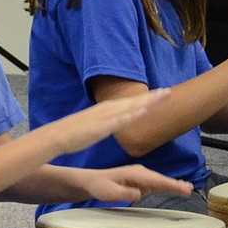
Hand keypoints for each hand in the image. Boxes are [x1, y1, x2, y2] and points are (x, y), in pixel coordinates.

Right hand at [41, 88, 171, 153]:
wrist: (57, 136)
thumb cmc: (73, 133)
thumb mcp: (94, 125)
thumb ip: (105, 123)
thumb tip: (112, 124)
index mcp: (106, 109)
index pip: (130, 101)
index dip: (146, 98)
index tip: (160, 94)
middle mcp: (108, 109)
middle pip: (135, 101)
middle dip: (153, 96)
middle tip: (169, 91)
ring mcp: (106, 116)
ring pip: (132, 106)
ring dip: (148, 100)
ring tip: (163, 95)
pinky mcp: (102, 126)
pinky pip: (121, 119)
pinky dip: (133, 114)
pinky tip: (144, 110)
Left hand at [76, 164, 192, 203]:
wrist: (92, 181)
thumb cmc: (99, 187)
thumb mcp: (109, 192)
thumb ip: (124, 193)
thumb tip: (139, 194)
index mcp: (134, 173)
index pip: (156, 180)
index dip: (170, 184)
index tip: (182, 188)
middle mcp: (139, 172)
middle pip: (161, 179)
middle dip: (175, 184)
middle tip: (189, 189)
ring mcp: (140, 175)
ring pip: (159, 180)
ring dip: (173, 184)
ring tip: (187, 189)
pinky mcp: (139, 181)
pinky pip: (155, 183)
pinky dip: (166, 185)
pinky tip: (175, 188)